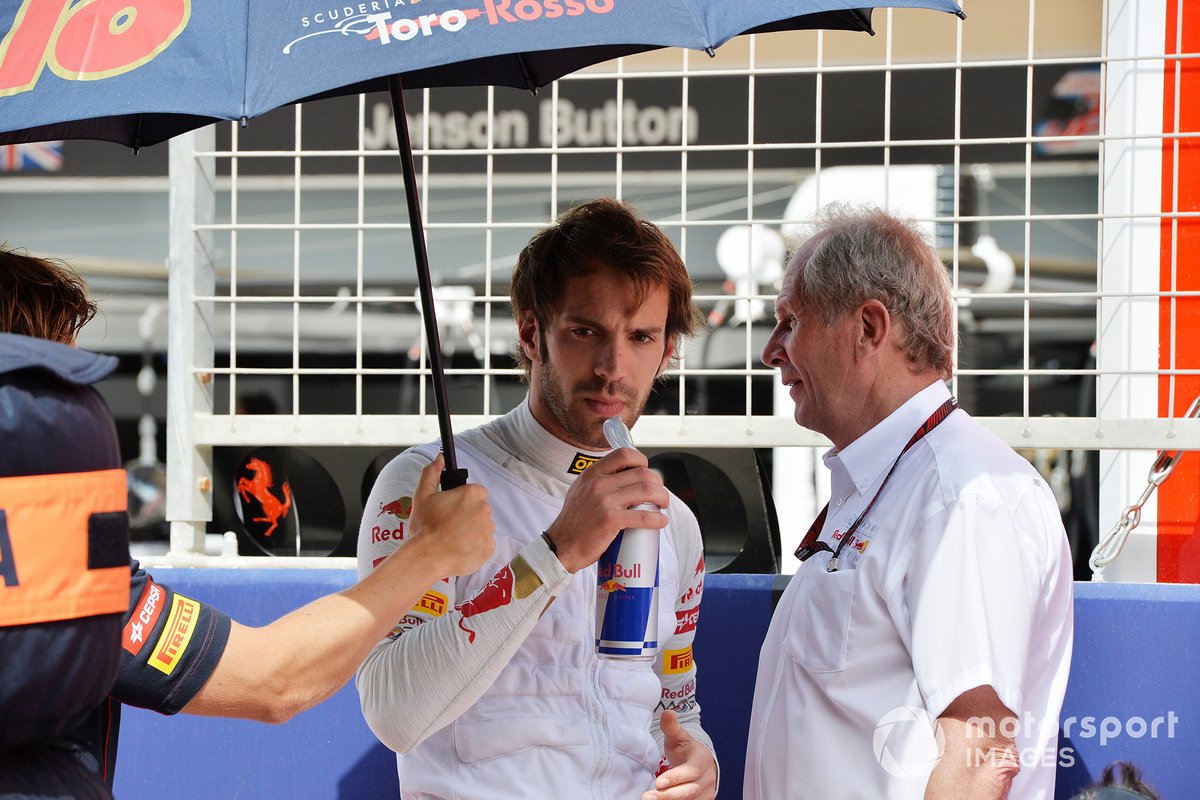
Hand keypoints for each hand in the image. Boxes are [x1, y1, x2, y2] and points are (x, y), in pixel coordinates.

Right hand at [408, 454, 495, 575]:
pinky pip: (485, 544)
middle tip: (449, 524)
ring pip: (483, 527)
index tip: (453, 508)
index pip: (476, 492)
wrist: (427, 557)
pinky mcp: (489, 548)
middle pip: (480, 509)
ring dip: (472, 531)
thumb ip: (432, 473)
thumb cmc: (424, 527)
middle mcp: (484, 510)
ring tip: (453, 538)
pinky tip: (459, 548)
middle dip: (468, 515)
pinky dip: (475, 546)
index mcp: (471, 494)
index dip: (464, 500)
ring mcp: (488, 530)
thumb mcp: (422, 495)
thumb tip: (440, 458)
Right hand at [545, 448, 667, 572]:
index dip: (641, 460)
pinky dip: (657, 519)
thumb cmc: (573, 521)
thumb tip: (624, 476)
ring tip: (663, 505)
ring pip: (647, 491)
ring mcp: (605, 502)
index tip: (646, 471)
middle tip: (659, 493)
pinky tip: (660, 522)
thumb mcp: (580, 490)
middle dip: (657, 482)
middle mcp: (598, 484)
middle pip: (641, 473)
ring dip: (662, 497)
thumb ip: (599, 480)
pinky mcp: (611, 521)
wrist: (561, 546)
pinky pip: (643, 516)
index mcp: (591, 474)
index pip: (623, 454)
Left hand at [642, 710, 716, 799]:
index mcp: (702, 760)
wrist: (700, 765)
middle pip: (689, 791)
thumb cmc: (686, 750)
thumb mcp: (679, 737)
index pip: (691, 771)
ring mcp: (706, 793)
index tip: (659, 782)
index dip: (676, 778)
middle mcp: (707, 779)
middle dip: (668, 795)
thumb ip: (672, 727)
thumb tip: (667, 712)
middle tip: (648, 797)